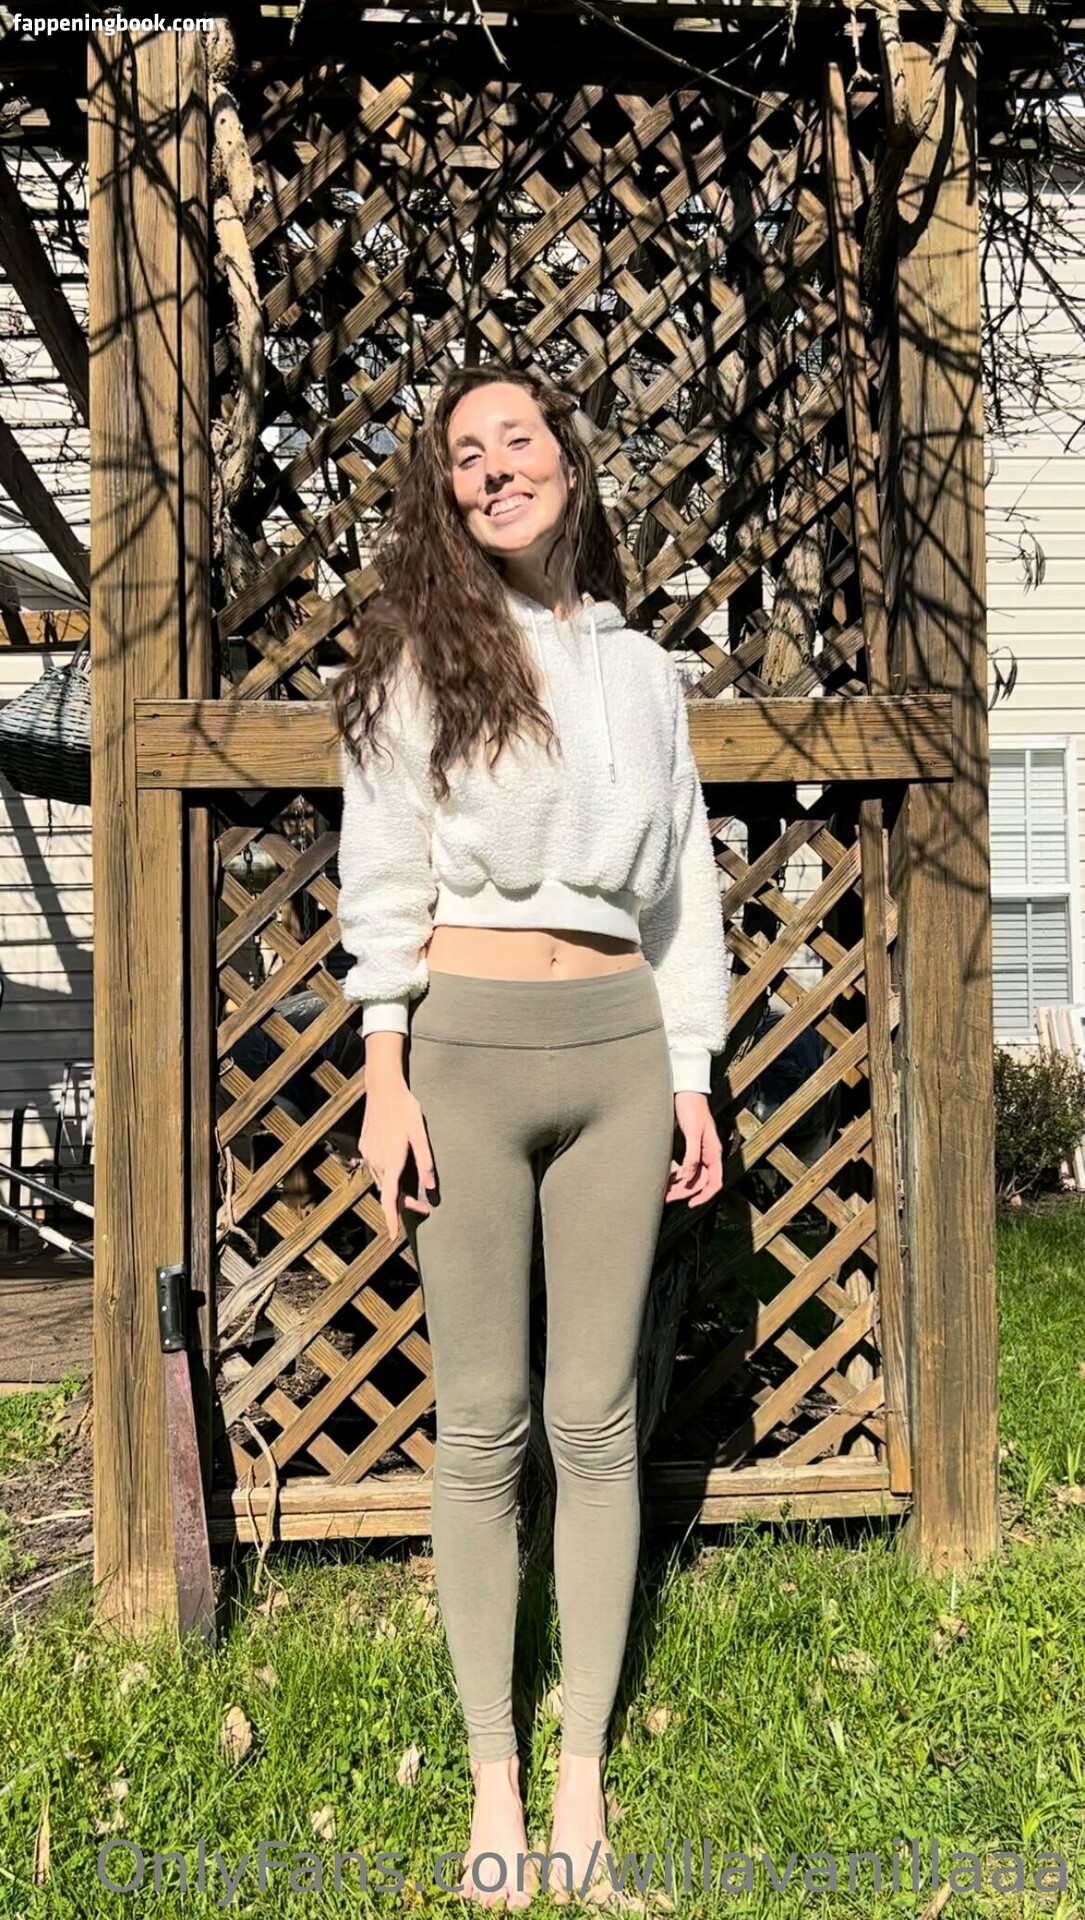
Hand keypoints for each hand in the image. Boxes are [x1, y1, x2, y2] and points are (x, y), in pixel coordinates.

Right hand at [359, 1081, 437, 1240]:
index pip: (390, 1198)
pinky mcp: (364, 1146)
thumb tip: (431, 1188)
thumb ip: (425, 1161)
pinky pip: (376, 1169)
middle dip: (403, 1205)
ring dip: (395, 1191)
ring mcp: (368, 1154)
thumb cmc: (405, 1109)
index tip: (393, 1236)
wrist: (382, 1089)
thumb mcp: (420, 1133)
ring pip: (381, 1182)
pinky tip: (397, 1171)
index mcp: (391, 1161)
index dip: (392, 1219)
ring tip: (412, 1193)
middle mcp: (376, 1161)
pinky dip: (387, 1177)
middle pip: (388, 1193)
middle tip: (424, 1208)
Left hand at [664, 1092, 723, 1207]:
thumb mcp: (693, 1130)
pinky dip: (676, 1175)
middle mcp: (707, 1154)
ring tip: (662, 1191)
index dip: (705, 1196)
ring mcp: (698, 1152)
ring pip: (691, 1176)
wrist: (685, 1090)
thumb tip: (687, 1176)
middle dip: (685, 1192)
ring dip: (679, 1186)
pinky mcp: (688, 1147)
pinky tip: (665, 1178)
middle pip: (700, 1182)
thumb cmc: (691, 1106)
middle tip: (667, 1198)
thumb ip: (692, 1153)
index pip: (715, 1181)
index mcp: (713, 1152)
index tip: (691, 1204)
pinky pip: (685, 1168)